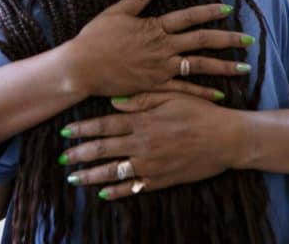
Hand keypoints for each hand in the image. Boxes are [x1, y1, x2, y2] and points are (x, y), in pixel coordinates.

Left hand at [59, 92, 243, 199]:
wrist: (227, 138)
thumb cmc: (201, 112)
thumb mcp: (172, 95)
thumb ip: (141, 98)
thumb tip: (113, 101)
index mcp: (143, 120)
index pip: (105, 125)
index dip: (83, 129)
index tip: (65, 132)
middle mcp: (142, 143)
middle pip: (103, 149)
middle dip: (79, 154)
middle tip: (62, 158)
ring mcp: (151, 164)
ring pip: (113, 171)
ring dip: (91, 175)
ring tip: (73, 178)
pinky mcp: (161, 179)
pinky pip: (134, 187)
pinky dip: (117, 191)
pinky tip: (103, 193)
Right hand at [64, 0, 252, 98]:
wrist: (81, 67)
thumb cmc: (94, 38)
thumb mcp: (115, 13)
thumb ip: (136, 0)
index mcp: (155, 27)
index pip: (189, 17)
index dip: (209, 12)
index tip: (228, 9)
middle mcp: (163, 47)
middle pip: (202, 40)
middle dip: (228, 39)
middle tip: (250, 39)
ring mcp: (161, 68)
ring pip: (199, 66)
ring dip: (223, 66)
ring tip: (245, 67)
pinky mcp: (155, 86)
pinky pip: (184, 89)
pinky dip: (203, 92)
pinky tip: (220, 94)